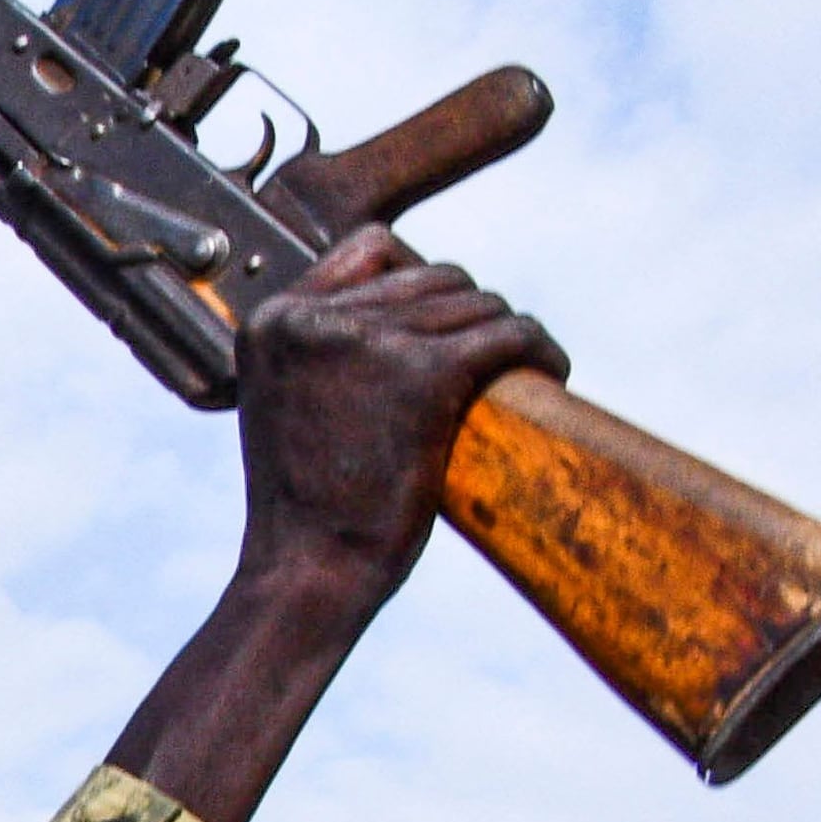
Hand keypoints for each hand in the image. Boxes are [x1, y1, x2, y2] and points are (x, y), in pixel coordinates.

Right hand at [232, 227, 568, 606]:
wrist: (308, 574)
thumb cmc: (307, 507)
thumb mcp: (289, 404)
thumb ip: (325, 348)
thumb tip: (416, 301)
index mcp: (270, 322)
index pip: (372, 247)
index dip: (417, 280)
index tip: (437, 330)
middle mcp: (309, 319)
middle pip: (433, 275)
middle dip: (469, 317)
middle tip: (487, 364)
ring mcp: (364, 341)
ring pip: (476, 302)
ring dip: (507, 334)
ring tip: (521, 371)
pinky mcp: (421, 372)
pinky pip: (508, 334)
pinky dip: (539, 349)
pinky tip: (549, 372)